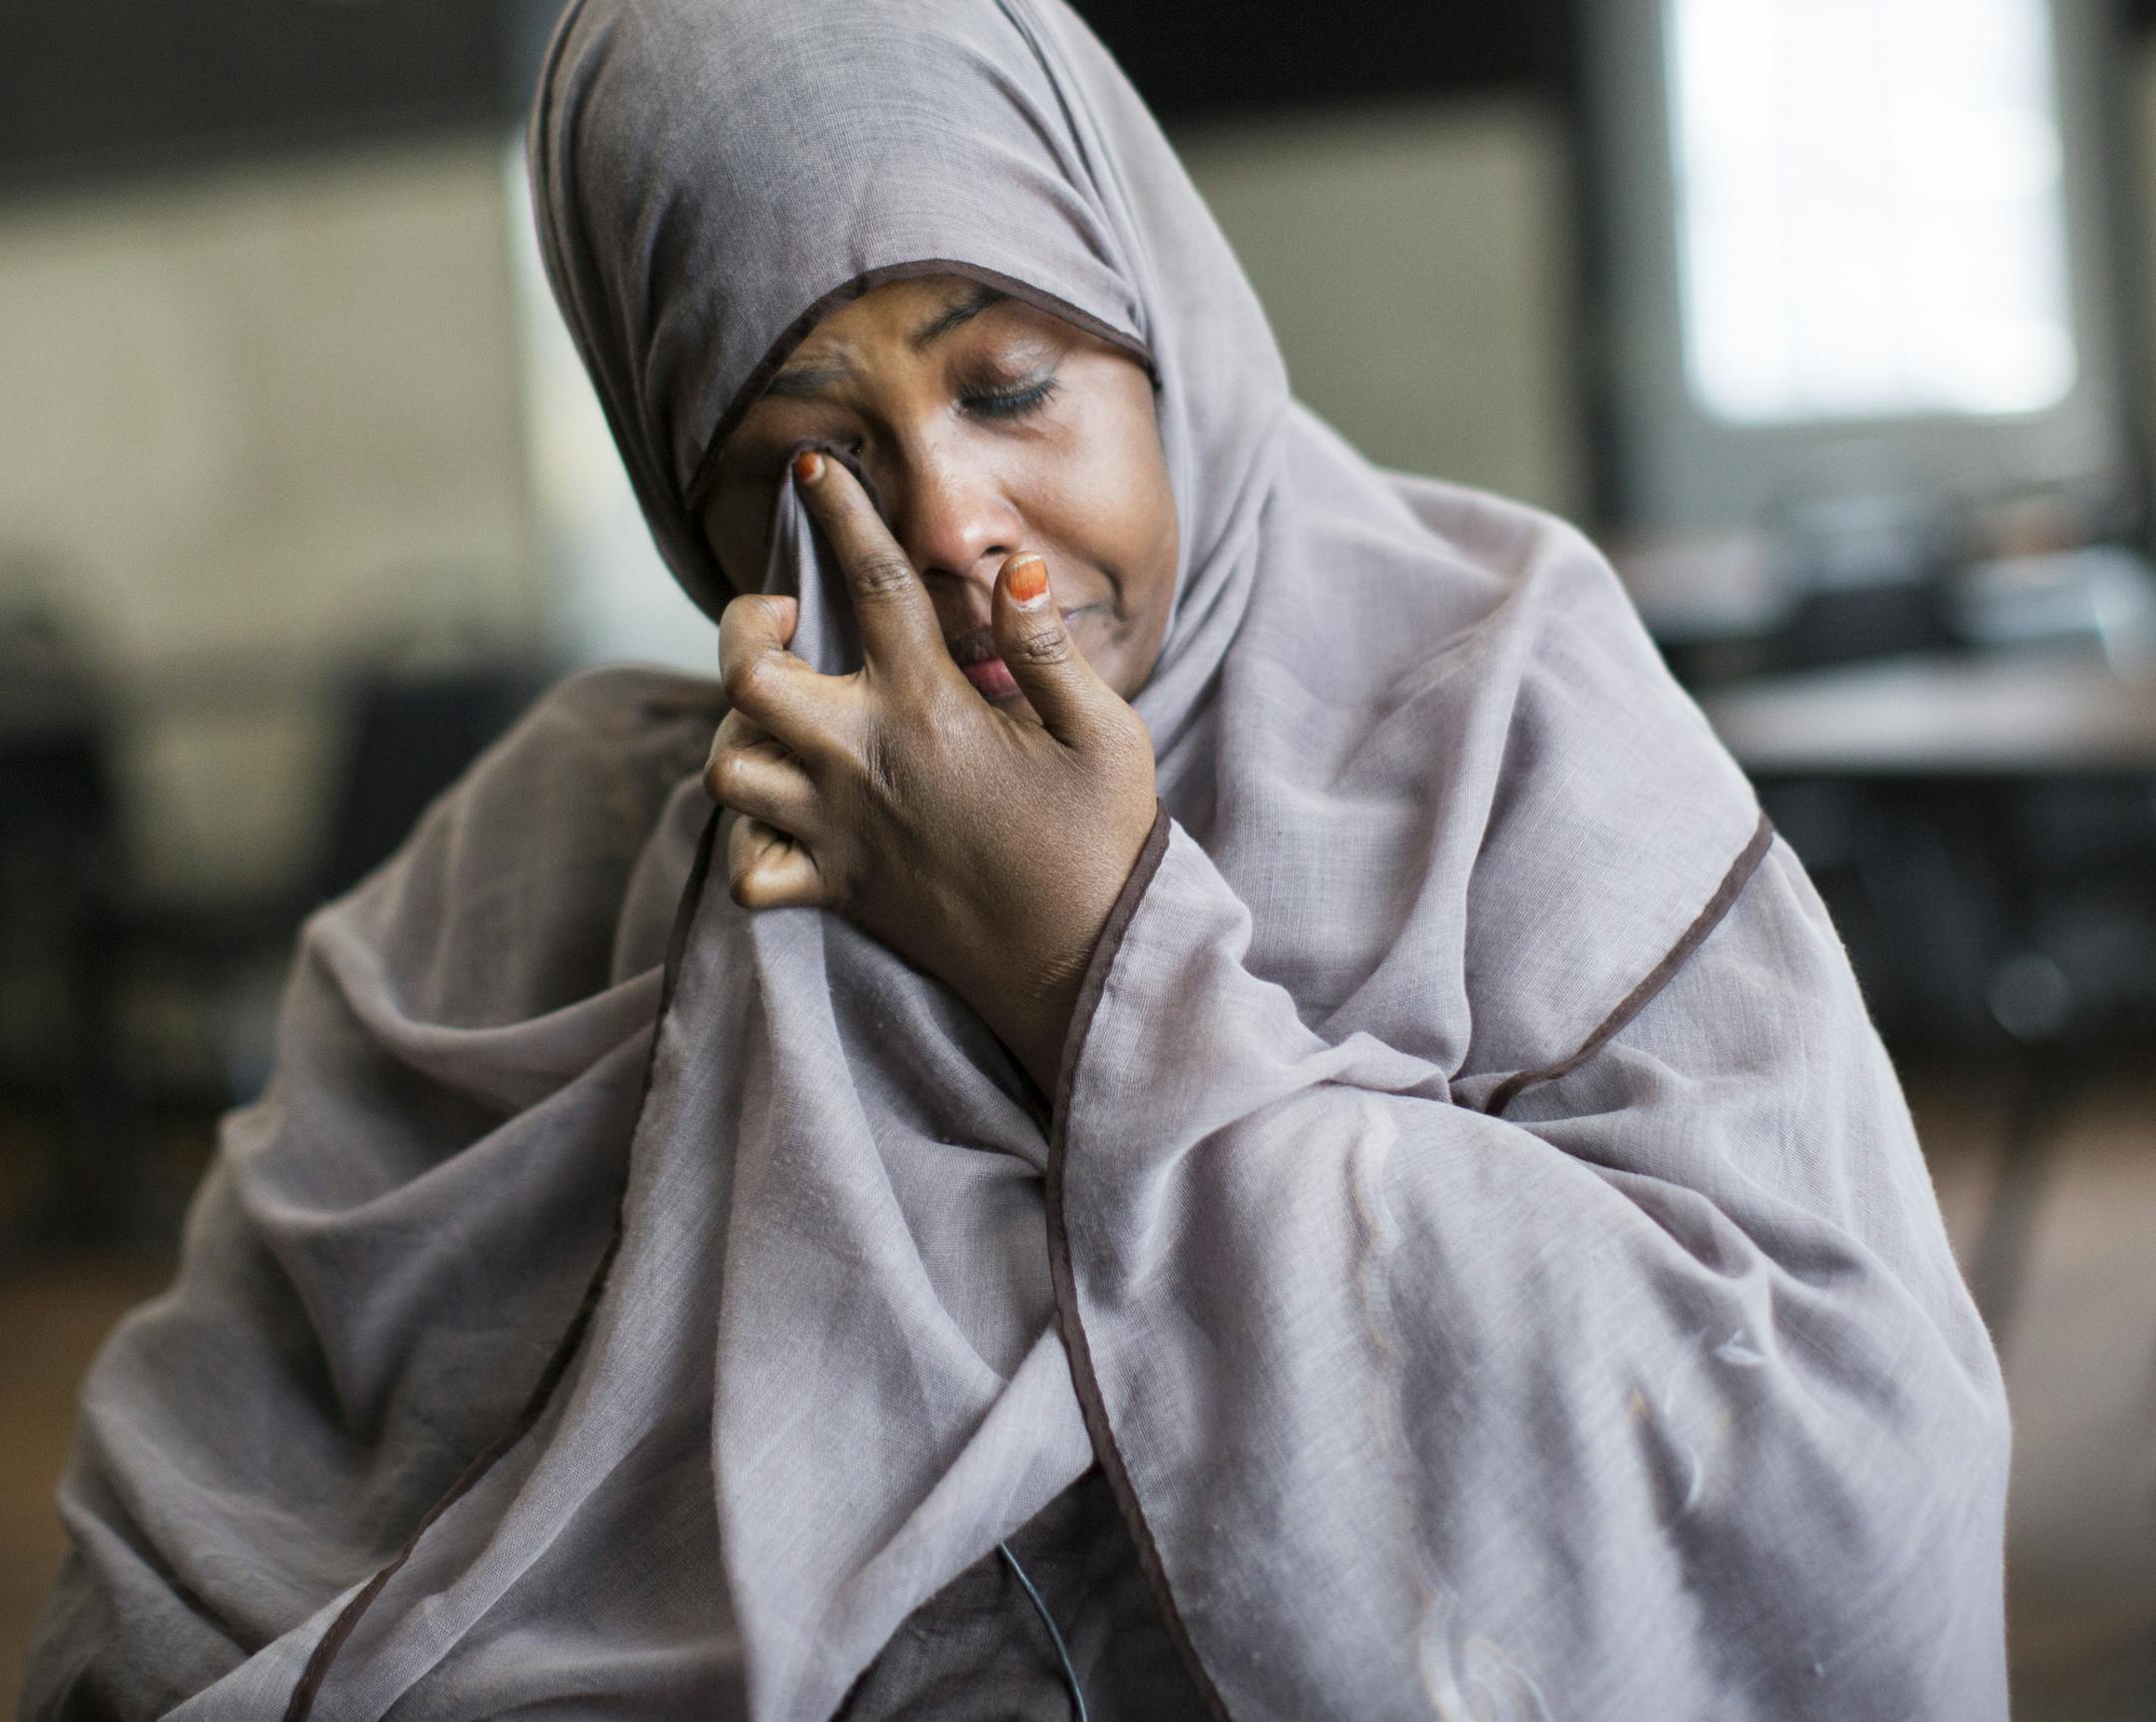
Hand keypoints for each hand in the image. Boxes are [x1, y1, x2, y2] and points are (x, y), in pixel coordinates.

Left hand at [703, 450, 1159, 1096]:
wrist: (1080, 968)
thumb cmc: (1100, 845)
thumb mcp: (1104, 735)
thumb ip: (1048, 649)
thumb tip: (1012, 569)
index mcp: (931, 710)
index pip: (874, 584)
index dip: (840, 514)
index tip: (815, 469)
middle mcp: (865, 764)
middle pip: (746, 678)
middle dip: (744, 629)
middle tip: (783, 621)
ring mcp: (840, 831)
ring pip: (727, 769)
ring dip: (735, 733)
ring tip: (776, 718)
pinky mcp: (837, 890)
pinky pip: (746, 872)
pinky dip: (746, 845)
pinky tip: (781, 820)